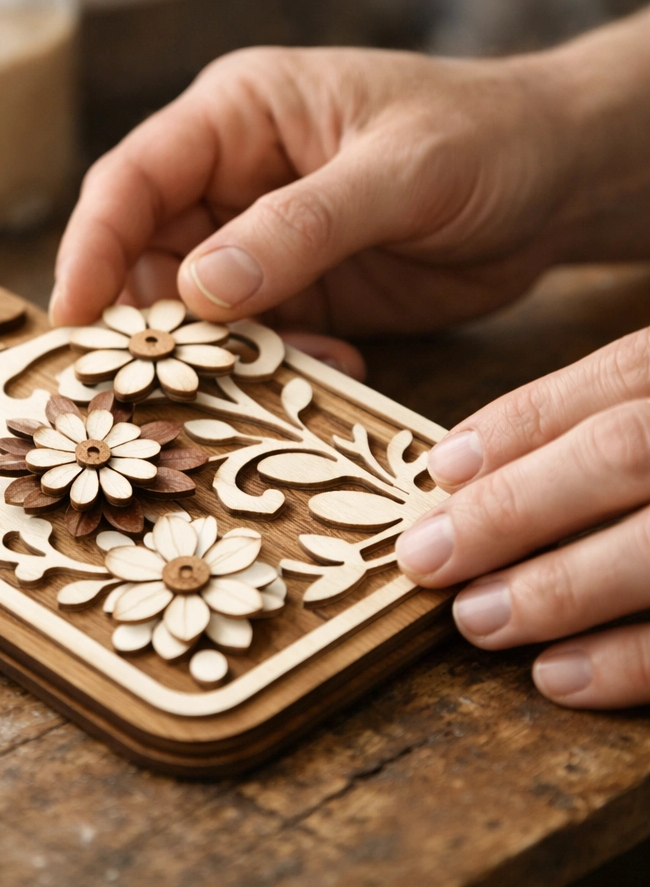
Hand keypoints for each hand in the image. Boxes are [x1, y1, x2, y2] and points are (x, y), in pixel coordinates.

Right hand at [52, 43, 590, 365]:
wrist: (557, 180)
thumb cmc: (485, 138)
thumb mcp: (399, 172)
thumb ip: (301, 225)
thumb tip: (200, 290)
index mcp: (238, 115)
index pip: (133, 179)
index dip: (92, 246)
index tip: (72, 317)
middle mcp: (232, 180)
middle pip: (145, 256)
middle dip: (143, 321)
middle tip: (146, 385)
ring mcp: (261, 244)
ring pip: (193, 312)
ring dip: (213, 355)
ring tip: (246, 387)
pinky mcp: (296, 296)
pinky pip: (254, 343)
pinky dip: (275, 367)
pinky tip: (327, 368)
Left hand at [396, 326, 649, 708]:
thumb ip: (588, 419)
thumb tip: (454, 470)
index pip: (615, 376)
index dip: (520, 425)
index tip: (438, 470)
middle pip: (623, 452)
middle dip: (513, 508)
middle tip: (425, 558)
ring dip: (560, 588)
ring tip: (476, 621)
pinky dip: (635, 660)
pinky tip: (557, 677)